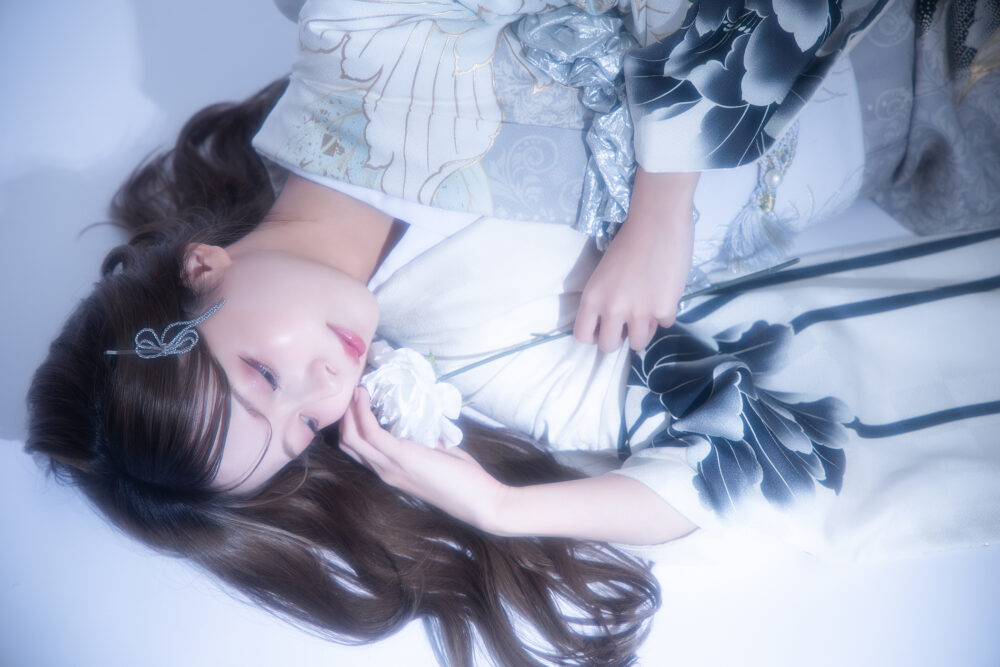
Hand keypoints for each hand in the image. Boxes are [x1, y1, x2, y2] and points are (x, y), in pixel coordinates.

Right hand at [339, 387, 508, 530]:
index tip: (358, 399)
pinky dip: (363, 411)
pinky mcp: (403, 457)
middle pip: (348, 443)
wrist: (482, 503)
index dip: (352, 423)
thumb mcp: (441, 455)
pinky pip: (371, 432)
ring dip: (351, 410)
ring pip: (352, 438)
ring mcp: (391, 466)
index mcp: (392, 471)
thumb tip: (421, 419)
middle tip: (352, 390)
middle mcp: (384, 470)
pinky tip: (365, 395)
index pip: (357, 449)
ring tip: (356, 388)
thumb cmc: (466, 480)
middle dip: (345, 415)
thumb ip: (426, 441)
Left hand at [574, 170, 698, 352]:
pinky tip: (665, 291)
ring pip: (639, 343)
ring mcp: (639, 312)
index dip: (595, 335)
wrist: (657, 221)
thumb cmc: (628, 240)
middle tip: (628, 325)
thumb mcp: (604, 274)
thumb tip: (617, 321)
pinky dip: (666, 312)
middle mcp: (612, 309)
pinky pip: (665, 324)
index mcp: (592, 298)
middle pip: (609, 346)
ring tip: (648, 311)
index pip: (583, 336)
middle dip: (619, 338)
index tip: (604, 328)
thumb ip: (606, 299)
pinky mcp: (664, 309)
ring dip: (644, 330)